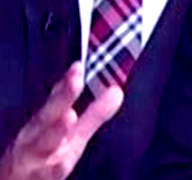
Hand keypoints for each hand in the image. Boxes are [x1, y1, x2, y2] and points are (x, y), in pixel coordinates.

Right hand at [0, 62, 122, 179]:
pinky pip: (41, 176)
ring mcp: (31, 160)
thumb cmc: (42, 161)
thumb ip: (94, 115)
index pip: (57, 97)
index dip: (67, 82)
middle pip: (47, 115)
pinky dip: (50, 169)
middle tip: (75, 80)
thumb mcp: (72, 137)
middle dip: (62, 97)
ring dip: (54, 131)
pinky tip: (60, 163)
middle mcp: (35, 138)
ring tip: (68, 116)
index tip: (79, 66)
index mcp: (45, 124)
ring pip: (41, 144)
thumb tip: (117, 91)